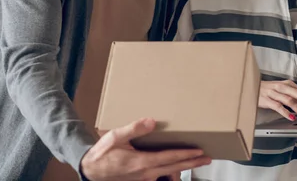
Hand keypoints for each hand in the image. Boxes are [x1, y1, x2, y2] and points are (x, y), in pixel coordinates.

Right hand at [80, 118, 210, 180]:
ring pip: (168, 176)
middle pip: (175, 169)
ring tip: (194, 162)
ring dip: (182, 169)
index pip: (170, 159)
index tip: (200, 151)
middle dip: (192, 163)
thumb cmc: (103, 153)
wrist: (90, 171)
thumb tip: (152, 121)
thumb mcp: (116, 137)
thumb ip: (134, 129)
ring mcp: (144, 180)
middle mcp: (146, 174)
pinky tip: (174, 169)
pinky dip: (170, 174)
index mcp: (142, 162)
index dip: (186, 155)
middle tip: (207, 158)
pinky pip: (159, 179)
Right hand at [259, 80, 296, 120]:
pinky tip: (292, 117)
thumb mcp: (282, 89)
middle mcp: (282, 87)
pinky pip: (278, 106)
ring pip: (291, 101)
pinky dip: (286, 112)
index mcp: (288, 84)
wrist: (251, 86)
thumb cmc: (268, 90)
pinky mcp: (267, 100)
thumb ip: (293, 95)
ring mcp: (274, 93)